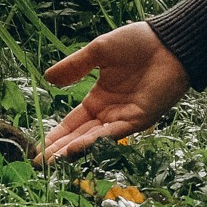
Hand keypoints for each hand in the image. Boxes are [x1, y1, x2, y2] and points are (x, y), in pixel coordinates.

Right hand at [42, 22, 190, 161]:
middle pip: (79, 136)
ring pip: (93, 139)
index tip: (37, 149)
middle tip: (38, 164)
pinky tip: (74, 148)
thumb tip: (47, 78)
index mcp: (98, 98)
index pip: (72, 122)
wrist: (169, 42)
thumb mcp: (98, 50)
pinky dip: (93, 142)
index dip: (55, 135)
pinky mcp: (139, 120)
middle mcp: (109, 113)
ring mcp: (124, 118)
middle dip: (58, 150)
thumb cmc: (137, 42)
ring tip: (51, 162)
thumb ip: (75, 66)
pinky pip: (112, 134)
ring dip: (72, 150)